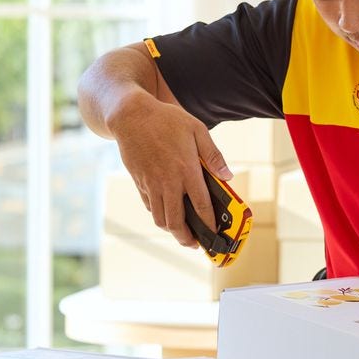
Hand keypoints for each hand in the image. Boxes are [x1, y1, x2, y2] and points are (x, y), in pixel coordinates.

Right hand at [109, 95, 232, 248]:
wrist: (131, 115)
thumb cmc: (167, 120)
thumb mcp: (197, 130)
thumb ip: (213, 155)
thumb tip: (227, 176)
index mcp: (186, 171)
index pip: (201, 206)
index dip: (209, 224)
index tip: (214, 234)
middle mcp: (168, 182)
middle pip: (176, 221)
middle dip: (187, 238)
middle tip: (195, 243)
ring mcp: (151, 184)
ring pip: (160, 218)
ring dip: (172, 230)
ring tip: (182, 233)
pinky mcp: (139, 182)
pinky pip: (150, 206)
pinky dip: (159, 214)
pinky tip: (167, 213)